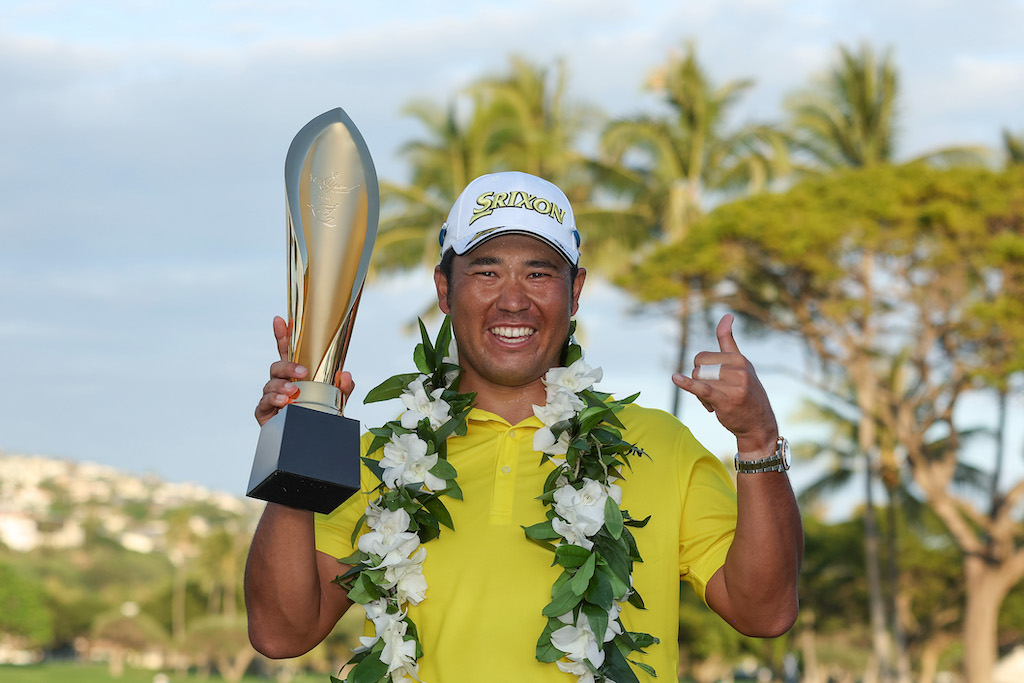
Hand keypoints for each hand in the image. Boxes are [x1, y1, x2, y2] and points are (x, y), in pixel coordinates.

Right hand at [254, 316, 354, 426]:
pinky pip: (264, 402)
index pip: (287, 351)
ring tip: (294, 392)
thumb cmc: (321, 416)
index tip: (281, 320)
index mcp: (296, 375)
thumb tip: (345, 375)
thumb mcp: (337, 400)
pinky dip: (274, 400)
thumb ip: (343, 387)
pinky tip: (284, 402)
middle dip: (288, 366)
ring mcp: (272, 397)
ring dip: (282, 385)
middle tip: (303, 373)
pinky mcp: (265, 412)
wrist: (315, 442)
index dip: (283, 335)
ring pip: (270, 383)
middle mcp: (282, 383)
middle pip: (277, 366)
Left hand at [671, 314, 777, 455]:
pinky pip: (701, 389)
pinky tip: (675, 378)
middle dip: (700, 383)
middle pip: (697, 369)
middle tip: (715, 395)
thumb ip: (729, 341)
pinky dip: (687, 384)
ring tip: (716, 403)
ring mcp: (734, 385)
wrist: (759, 425)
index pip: (702, 357)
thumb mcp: (741, 364)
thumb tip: (726, 315)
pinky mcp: (726, 400)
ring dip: (701, 396)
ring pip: (699, 382)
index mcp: (739, 359)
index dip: (701, 370)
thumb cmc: (746, 393)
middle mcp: (738, 369)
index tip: (714, 380)